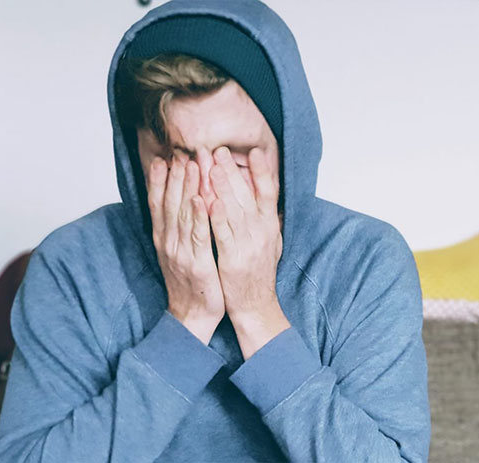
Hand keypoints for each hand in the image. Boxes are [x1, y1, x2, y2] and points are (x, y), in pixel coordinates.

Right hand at [147, 155, 224, 344]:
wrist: (192, 316)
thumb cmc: (190, 282)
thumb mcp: (178, 252)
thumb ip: (177, 228)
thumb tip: (179, 203)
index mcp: (163, 239)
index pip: (158, 204)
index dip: (160, 180)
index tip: (163, 158)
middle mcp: (168, 242)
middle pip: (169, 203)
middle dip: (175, 176)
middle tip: (180, 152)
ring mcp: (181, 252)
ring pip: (182, 214)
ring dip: (186, 187)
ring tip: (191, 164)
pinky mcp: (197, 263)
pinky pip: (198, 235)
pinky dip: (198, 216)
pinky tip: (200, 199)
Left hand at [207, 146, 288, 357]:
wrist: (256, 306)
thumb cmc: (258, 273)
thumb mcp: (271, 242)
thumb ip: (267, 219)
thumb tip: (266, 197)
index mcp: (270, 226)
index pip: (269, 192)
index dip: (262, 171)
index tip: (254, 151)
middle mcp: (262, 232)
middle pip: (248, 195)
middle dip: (232, 171)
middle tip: (218, 150)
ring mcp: (248, 245)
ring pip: (234, 210)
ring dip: (222, 187)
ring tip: (210, 165)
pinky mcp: (233, 258)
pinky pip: (223, 233)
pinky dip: (216, 216)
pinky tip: (207, 200)